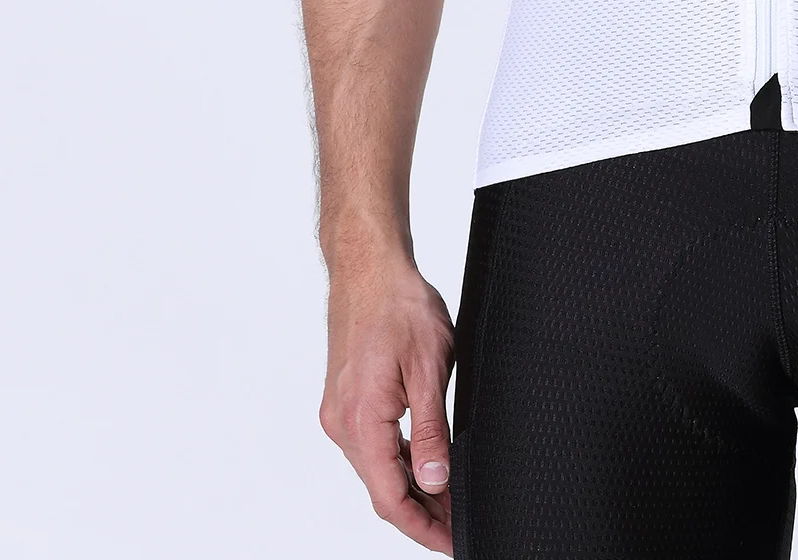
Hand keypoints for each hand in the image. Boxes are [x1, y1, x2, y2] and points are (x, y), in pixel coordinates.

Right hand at [319, 254, 457, 551]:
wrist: (369, 265)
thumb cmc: (398, 305)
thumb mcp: (429, 368)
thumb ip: (432, 430)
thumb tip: (436, 481)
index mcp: (361, 420)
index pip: (390, 498)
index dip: (423, 528)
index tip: (451, 542)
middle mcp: (342, 423)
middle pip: (382, 490)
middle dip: (422, 514)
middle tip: (458, 526)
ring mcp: (340, 413)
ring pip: (376, 470)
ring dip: (411, 490)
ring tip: (449, 501)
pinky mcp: (345, 401)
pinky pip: (371, 446)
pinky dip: (398, 463)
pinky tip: (424, 467)